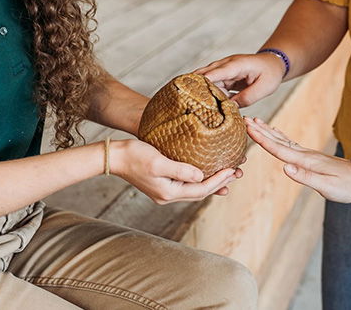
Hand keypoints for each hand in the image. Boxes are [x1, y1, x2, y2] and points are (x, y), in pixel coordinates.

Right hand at [110, 139, 240, 203]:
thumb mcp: (158, 161)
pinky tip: (206, 173)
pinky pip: (187, 184)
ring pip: (194, 189)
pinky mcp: (162, 183)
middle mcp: (168, 196)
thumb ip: (180, 170)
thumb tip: (201, 176)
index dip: (219, 180)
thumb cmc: (134, 155)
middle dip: (220, 182)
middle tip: (236, 171)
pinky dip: (200, 179)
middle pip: (200, 192)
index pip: (201, 190)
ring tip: (227, 174)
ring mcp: (165, 191)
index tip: (233, 169)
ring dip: (212, 182)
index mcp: (168, 192)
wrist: (114, 156)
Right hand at [196, 53, 285, 106]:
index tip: (190, 89)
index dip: (203, 80)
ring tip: (187, 102)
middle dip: (194, 84)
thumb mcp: (264, 88)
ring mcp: (224, 70)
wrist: (274, 63)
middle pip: (206, 74)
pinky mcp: (224, 76)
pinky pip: (212, 84)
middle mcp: (227, 65)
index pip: (216, 72)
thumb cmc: (270, 73)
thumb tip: (230, 107)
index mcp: (236, 65)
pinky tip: (201, 103)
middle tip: (181, 97)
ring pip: (207, 79)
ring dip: (200, 90)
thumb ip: (247, 98)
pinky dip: (207, 92)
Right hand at [245, 116, 350, 203]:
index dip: (262, 139)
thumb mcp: (326, 186)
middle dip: (261, 131)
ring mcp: (308, 154)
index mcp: (306, 161)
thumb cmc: (346, 186)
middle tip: (245, 119)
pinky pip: (290, 144)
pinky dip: (279, 137)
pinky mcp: (310, 157)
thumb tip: (285, 167)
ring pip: (283, 140)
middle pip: (278, 140)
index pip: (279, 148)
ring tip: (255, 122)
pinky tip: (276, 133)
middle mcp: (305, 154)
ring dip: (268, 131)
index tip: (248, 127)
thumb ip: (305, 177)